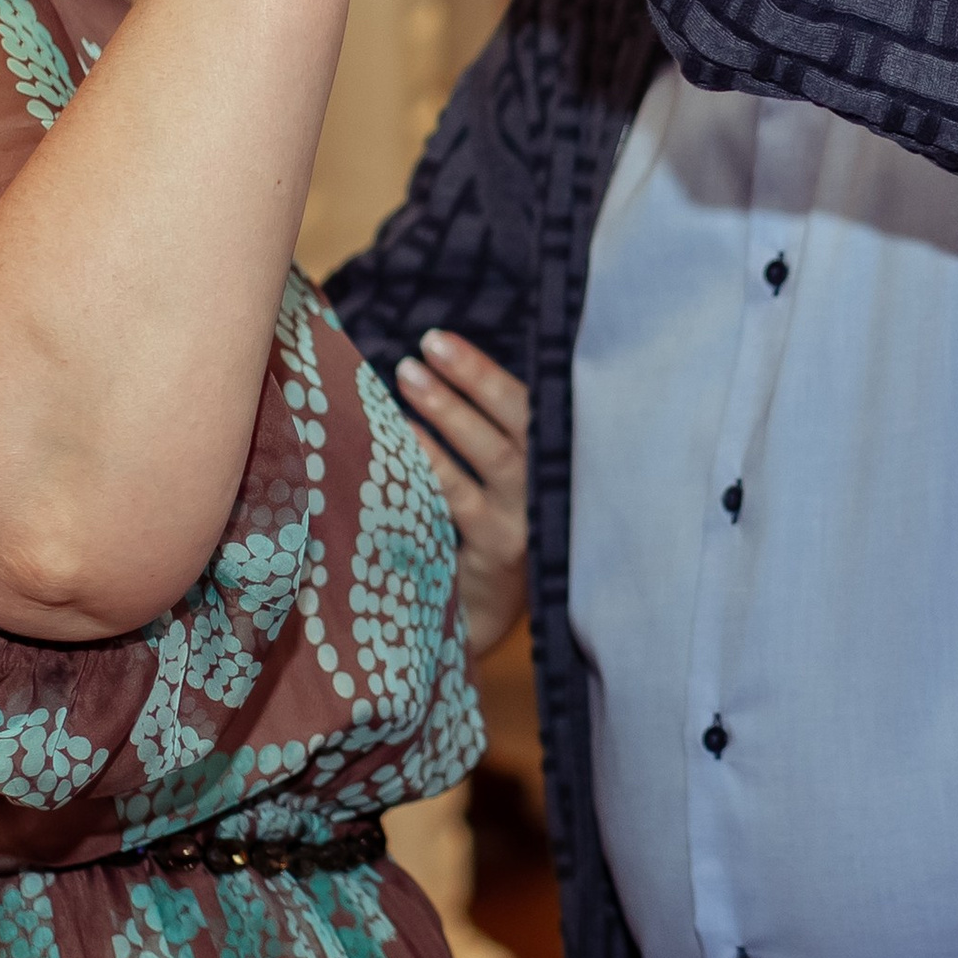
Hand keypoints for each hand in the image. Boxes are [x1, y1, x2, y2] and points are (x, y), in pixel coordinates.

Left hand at [396, 328, 530, 659]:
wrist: (484, 618)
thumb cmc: (487, 535)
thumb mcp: (502, 486)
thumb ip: (489, 438)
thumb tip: (432, 370)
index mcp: (554, 462)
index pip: (529, 406)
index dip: (485, 372)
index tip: (440, 339)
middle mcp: (551, 488)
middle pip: (518, 421)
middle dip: (474, 377)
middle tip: (426, 344)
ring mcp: (527, 521)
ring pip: (492, 456)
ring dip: (449, 412)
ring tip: (407, 376)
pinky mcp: (501, 551)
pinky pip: (461, 499)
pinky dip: (433, 463)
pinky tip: (403, 437)